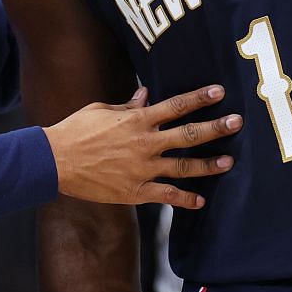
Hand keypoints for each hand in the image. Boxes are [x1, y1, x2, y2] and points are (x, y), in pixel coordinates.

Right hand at [45, 85, 240, 210]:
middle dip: (215, 128)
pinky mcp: (134, 191)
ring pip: (184, 167)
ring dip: (208, 165)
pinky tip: (200, 201)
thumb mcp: (101, 109)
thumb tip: (146, 94)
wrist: (54, 160)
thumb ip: (127, 105)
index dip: (199, 97)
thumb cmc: (76, 130)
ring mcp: (142, 169)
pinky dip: (185, 199)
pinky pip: (166, 196)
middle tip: (237, 123)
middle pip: (188, 135)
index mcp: (137, 120)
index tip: (220, 91)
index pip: (176, 105)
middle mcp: (145, 143)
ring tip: (228, 162)